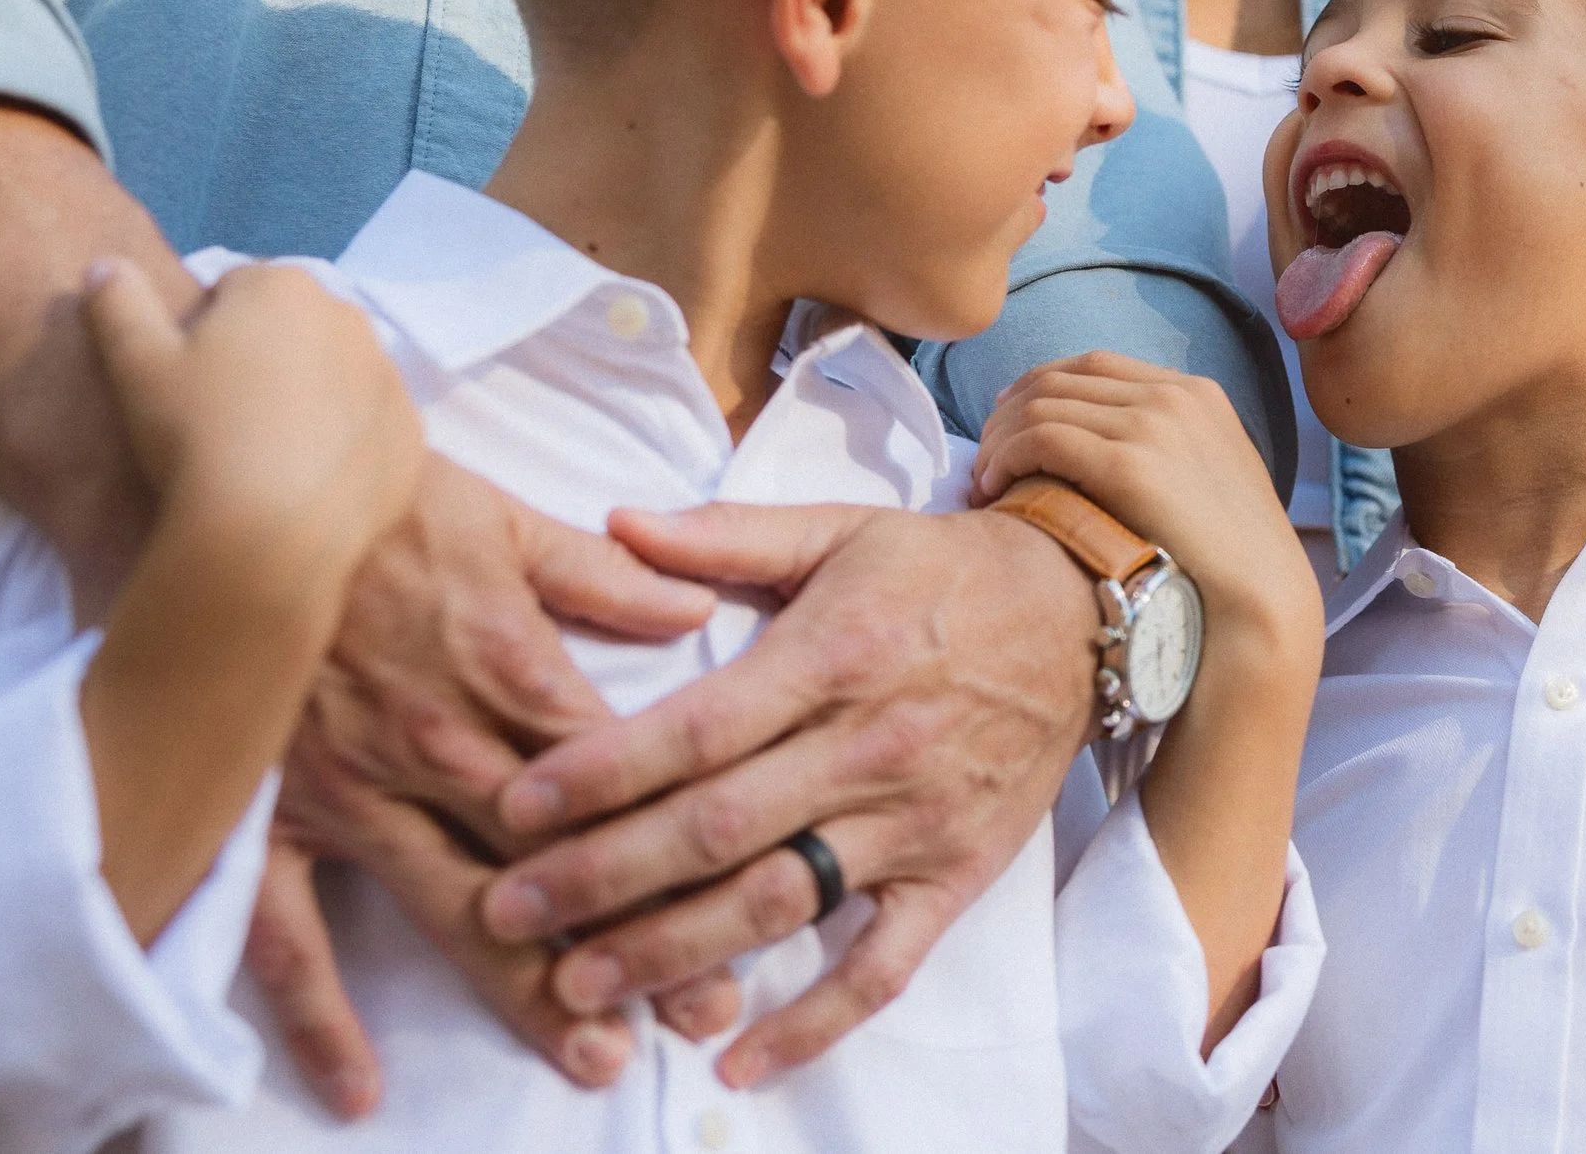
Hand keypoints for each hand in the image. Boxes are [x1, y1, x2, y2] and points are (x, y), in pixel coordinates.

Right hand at [84, 259, 421, 596]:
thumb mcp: (135, 365)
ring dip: (310, 399)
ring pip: (337, 377)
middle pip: (294, 329)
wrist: (271, 533)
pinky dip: (346, 444)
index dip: (205, 332)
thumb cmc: (196, 437)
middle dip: (265, 359)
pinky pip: (371, 428)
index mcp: (283, 286)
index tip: (189, 380)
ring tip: (265, 454)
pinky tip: (308, 481)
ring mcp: (389, 376)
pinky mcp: (411, 433)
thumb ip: (119, 304)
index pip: (236, 290)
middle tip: (224, 418)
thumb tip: (105, 265)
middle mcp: (350, 318)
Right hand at [247, 455, 717, 1115]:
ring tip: (594, 1056)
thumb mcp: (505, 516)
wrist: (228, 488)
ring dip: (527, 989)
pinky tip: (360, 1087)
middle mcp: (438, 745)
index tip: (748, 901)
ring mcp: (351, 792)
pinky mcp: (268, 817)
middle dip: (634, 944)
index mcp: (506, 668)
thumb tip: (694, 609)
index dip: (685, 847)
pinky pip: (287, 933)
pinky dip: (319, 1016)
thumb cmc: (373, 497)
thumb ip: (603, 576)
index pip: (617, 781)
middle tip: (701, 1015)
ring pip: (454, 910)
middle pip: (556, 866)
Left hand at [476, 502, 1099, 1086]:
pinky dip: (814, 1024)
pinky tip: (737, 1063)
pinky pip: (883, 966)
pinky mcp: (954, 876)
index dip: (600, 771)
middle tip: (505, 913)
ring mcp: (913, 821)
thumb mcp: (841, 528)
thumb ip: (725, 538)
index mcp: (832, 655)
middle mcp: (868, 746)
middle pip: (718, 828)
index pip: (697, 728)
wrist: (1081, 613)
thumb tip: (615, 521)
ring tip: (580, 987)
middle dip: (602, 878)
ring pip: (780, 902)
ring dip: (675, 952)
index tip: (514, 806)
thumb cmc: (943, 570)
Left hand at [973, 351, 1317, 644]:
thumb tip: (1099, 450)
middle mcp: (1174, 396)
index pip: (1094, 364)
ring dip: (998, 441)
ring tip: (983, 483)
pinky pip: (1040, 438)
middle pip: (1059, 380)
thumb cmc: (1230, 561)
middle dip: (1008, 414)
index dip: (1038, 384)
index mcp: (1196, 393)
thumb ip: (1167, 449)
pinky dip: (1005, 457)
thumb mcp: (1208, 480)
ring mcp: (1154, 424)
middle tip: (984, 458)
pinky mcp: (1131, 463)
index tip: (1007, 415)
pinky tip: (994, 489)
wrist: (1261, 602)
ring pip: (1040, 406)